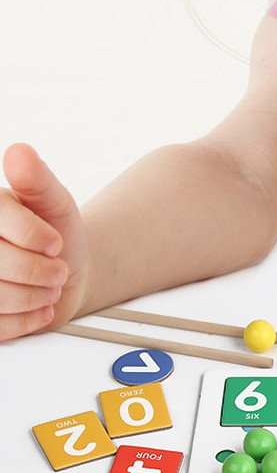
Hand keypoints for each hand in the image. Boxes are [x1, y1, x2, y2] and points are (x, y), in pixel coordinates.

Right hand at [0, 144, 88, 338]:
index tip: (55, 242)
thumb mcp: (54, 201)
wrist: (62, 272)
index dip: (32, 236)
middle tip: (57, 271)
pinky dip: (27, 320)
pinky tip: (38, 307)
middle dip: (39, 271)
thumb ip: (37, 179)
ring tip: (49, 287)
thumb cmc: (54, 233)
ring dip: (34, 296)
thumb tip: (19, 152)